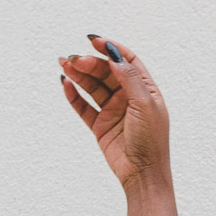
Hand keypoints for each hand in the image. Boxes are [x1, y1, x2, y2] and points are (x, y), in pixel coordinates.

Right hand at [59, 35, 171, 192]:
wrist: (143, 174)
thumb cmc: (151, 141)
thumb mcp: (145, 105)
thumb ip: (129, 78)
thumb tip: (114, 54)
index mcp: (144, 90)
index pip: (126, 61)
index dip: (110, 49)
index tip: (94, 41)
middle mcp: (128, 98)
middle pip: (106, 72)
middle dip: (90, 63)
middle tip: (75, 59)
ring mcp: (113, 111)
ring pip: (93, 87)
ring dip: (78, 75)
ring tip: (64, 64)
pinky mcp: (101, 126)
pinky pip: (84, 107)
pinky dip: (74, 96)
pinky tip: (66, 84)